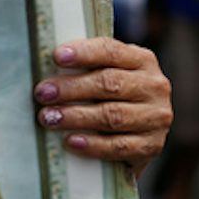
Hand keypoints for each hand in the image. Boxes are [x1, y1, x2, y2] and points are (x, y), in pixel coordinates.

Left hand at [34, 38, 171, 177]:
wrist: (136, 136)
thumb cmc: (110, 97)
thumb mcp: (104, 74)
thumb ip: (85, 67)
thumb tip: (43, 63)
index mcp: (142, 60)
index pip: (112, 51)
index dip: (84, 53)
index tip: (56, 56)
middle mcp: (154, 86)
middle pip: (110, 84)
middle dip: (71, 88)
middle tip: (42, 93)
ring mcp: (156, 117)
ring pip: (113, 115)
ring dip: (76, 117)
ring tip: (48, 118)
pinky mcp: (152, 144)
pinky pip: (119, 146)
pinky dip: (93, 145)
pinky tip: (70, 141)